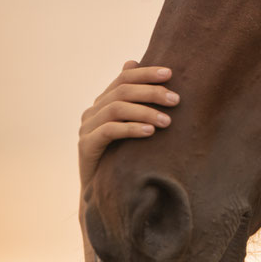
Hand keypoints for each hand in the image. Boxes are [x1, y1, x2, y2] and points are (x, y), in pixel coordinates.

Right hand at [78, 60, 178, 190]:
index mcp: (103, 102)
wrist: (102, 191)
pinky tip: (150, 132)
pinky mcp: (86, 146)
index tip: (169, 73)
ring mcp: (87, 128)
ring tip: (167, 121)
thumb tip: (145, 70)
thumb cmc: (123, 156)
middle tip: (175, 100)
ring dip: (145, 112)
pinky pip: (109, 131)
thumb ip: (139, 103)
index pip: (124, 77)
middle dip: (151, 92)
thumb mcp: (133, 127)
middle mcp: (93, 111)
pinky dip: (131, 129)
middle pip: (122, 91)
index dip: (146, 73)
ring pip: (116, 109)